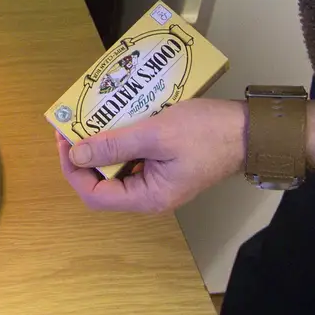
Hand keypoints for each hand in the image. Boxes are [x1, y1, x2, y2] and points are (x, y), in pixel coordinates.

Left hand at [57, 99, 245, 213]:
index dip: (72, 169)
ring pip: (116, 167)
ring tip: (91, 117)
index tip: (64, 140)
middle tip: (73, 124)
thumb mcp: (155, 134)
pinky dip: (120, 139)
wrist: (249, 130)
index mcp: (147, 197)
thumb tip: (75, 155)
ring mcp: (157, 180)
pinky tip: (115, 118)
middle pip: (102, 181)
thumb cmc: (207, 133)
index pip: (94, 194)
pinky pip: (132, 156)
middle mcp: (149, 195)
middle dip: (85, 153)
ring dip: (102, 143)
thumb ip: (114, 145)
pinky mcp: (163, 165)